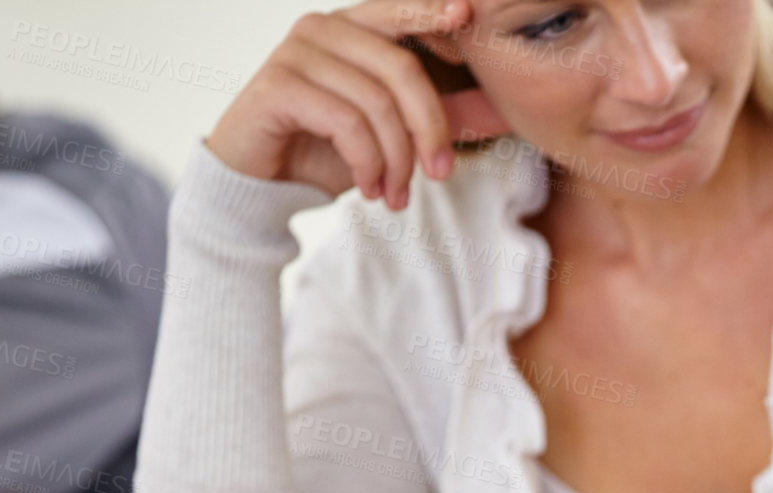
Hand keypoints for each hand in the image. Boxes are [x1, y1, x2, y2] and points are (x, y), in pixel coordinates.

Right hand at [204, 0, 507, 207]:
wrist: (267, 183)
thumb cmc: (332, 150)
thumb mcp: (397, 131)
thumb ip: (443, 114)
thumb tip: (505, 110)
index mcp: (355, 26)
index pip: (403, 11)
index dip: (434, 11)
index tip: (468, 15)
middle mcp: (324, 27)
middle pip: (402, 68)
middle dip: (430, 129)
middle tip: (440, 176)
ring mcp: (297, 51)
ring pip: (377, 102)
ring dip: (396, 160)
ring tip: (395, 195)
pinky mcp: (277, 85)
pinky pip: (346, 122)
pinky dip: (367, 163)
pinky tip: (368, 188)